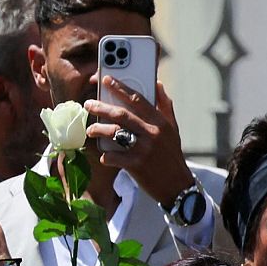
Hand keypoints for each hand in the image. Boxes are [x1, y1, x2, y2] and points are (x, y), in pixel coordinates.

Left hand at [84, 78, 193, 204]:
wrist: (178, 186)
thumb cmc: (173, 155)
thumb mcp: (173, 129)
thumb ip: (165, 106)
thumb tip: (157, 84)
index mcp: (160, 122)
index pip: (137, 99)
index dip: (120, 87)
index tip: (106, 79)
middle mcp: (152, 133)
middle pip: (121, 114)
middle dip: (101, 107)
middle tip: (89, 104)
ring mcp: (143, 149)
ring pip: (114, 133)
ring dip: (98, 129)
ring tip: (91, 130)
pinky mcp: (136, 165)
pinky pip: (113, 156)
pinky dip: (105, 155)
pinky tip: (103, 155)